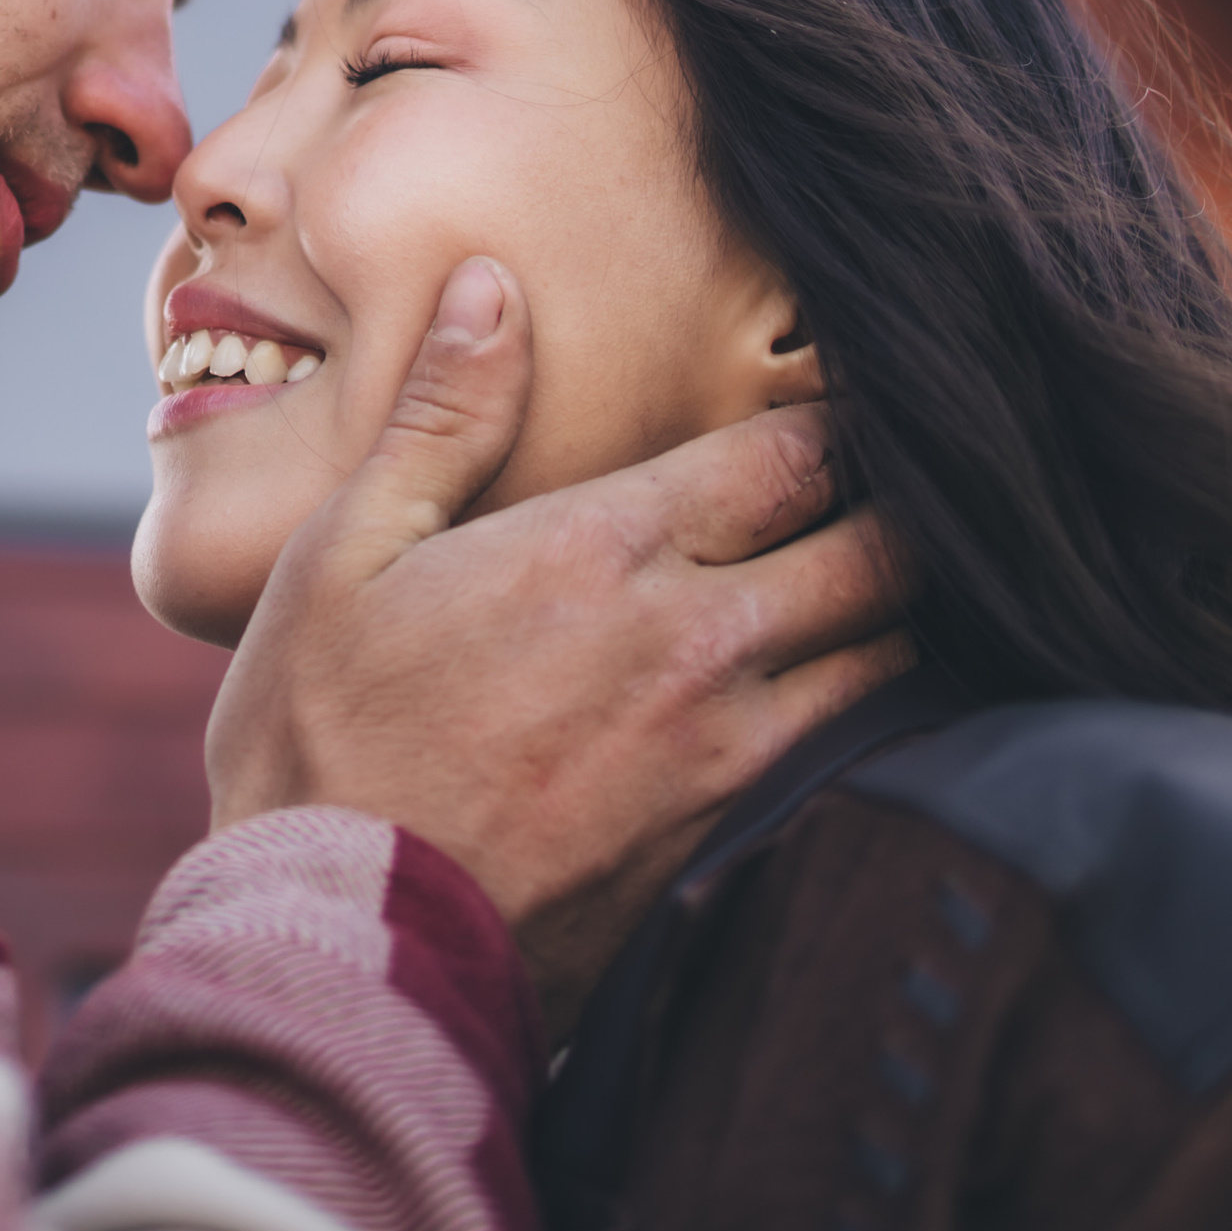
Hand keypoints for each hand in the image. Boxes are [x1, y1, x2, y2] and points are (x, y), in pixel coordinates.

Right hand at [203, 255, 910, 1035]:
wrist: (339, 945)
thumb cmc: (321, 739)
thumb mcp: (344, 550)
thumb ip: (442, 416)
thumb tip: (490, 285)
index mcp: (606, 548)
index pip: (794, 455)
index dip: (844, 420)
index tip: (859, 399)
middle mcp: (695, 642)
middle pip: (878, 551)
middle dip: (904, 506)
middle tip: (910, 480)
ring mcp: (729, 753)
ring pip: (889, 657)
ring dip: (904, 611)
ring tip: (900, 579)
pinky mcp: (733, 842)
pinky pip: (858, 757)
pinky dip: (882, 713)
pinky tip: (866, 696)